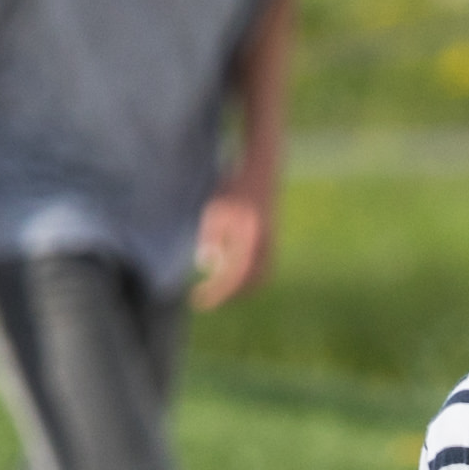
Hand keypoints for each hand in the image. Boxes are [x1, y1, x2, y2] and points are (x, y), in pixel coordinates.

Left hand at [191, 183, 270, 310]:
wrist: (262, 168)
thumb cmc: (234, 186)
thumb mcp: (215, 208)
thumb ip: (211, 237)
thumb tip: (205, 266)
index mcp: (250, 240)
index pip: (232, 277)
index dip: (215, 293)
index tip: (197, 301)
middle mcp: (264, 246)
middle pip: (249, 284)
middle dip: (228, 296)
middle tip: (206, 298)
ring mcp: (271, 244)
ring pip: (259, 278)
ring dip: (240, 289)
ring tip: (219, 290)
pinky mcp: (272, 240)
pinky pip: (263, 268)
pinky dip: (248, 278)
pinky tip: (231, 273)